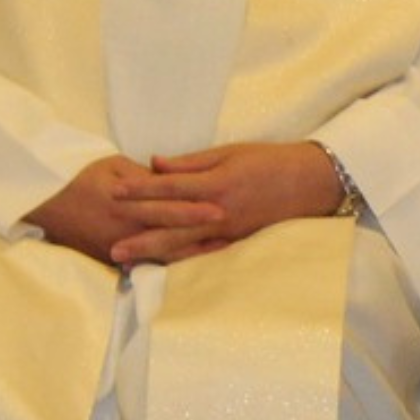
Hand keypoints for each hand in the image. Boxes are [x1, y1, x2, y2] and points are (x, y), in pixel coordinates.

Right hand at [26, 154, 226, 265]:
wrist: (44, 204)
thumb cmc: (81, 177)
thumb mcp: (112, 166)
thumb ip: (143, 177)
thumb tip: (171, 179)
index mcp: (124, 203)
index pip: (165, 208)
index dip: (193, 211)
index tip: (220, 209)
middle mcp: (123, 229)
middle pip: (168, 234)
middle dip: (200, 234)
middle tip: (230, 231)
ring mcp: (117, 248)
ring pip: (161, 253)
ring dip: (191, 251)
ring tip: (220, 246)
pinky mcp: (111, 260)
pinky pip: (146, 263)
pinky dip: (170, 261)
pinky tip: (190, 259)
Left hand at [100, 140, 345, 262]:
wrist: (310, 182)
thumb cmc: (270, 161)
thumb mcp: (230, 152)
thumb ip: (191, 162)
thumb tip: (155, 164)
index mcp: (216, 184)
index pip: (169, 187)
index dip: (139, 190)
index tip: (113, 191)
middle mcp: (219, 211)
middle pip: (170, 224)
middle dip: (139, 234)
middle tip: (109, 245)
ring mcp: (228, 231)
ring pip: (184, 245)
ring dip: (153, 253)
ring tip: (128, 261)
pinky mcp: (237, 241)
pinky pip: (204, 254)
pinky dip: (181, 261)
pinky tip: (163, 266)